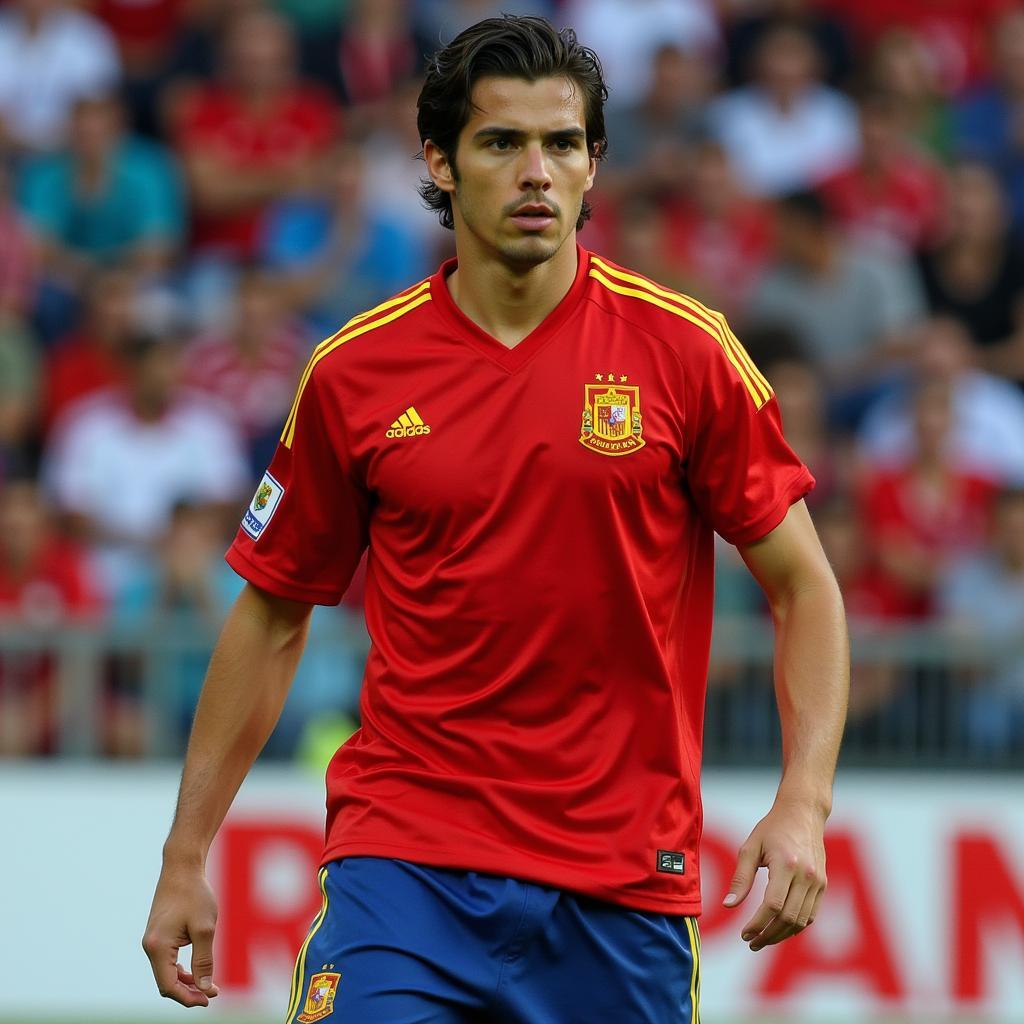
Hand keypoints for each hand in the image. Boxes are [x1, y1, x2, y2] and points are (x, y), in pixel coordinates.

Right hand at [142, 860, 220, 1005]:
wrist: (182, 867)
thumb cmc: (195, 894)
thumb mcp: (204, 928)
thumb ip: (203, 960)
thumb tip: (204, 988)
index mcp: (157, 947)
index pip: (168, 986)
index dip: (188, 997)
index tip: (209, 998)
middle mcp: (150, 947)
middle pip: (165, 983)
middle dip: (187, 992)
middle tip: (211, 994)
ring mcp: (151, 941)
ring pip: (165, 973)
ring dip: (185, 981)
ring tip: (207, 986)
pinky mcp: (157, 935)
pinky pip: (166, 961)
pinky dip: (180, 969)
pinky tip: (195, 970)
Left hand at [722, 797, 826, 950]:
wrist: (803, 813)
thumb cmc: (772, 829)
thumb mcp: (750, 847)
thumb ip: (741, 878)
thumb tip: (729, 905)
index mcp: (786, 864)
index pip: (773, 905)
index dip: (758, 923)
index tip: (744, 933)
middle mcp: (806, 875)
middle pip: (788, 918)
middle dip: (768, 935)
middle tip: (750, 942)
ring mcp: (817, 881)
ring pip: (801, 921)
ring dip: (781, 935)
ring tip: (762, 939)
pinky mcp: (823, 885)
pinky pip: (810, 915)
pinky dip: (795, 927)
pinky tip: (779, 929)